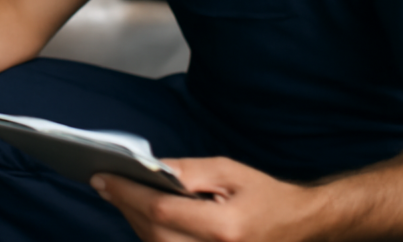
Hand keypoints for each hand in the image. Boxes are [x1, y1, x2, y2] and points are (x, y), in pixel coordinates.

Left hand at [90, 158, 323, 241]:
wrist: (299, 226)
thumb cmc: (265, 195)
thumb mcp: (229, 171)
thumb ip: (188, 171)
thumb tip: (149, 169)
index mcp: (224, 228)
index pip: (161, 210)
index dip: (127, 193)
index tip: (102, 177)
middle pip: (152, 232)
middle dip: (125, 205)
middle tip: (104, 183)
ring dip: (133, 219)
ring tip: (118, 193)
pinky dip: (150, 233)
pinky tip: (141, 213)